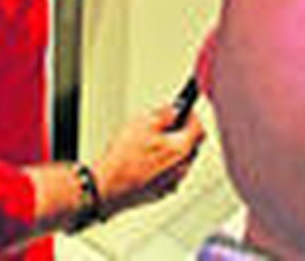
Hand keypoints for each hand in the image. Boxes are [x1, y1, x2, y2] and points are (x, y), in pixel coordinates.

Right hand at [92, 102, 204, 216]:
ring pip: (180, 162)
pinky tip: (145, 162)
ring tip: (152, 144)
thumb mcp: (144, 123)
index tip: (184, 111)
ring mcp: (171, 184)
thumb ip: (164, 114)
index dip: (192, 116)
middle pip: (192, 146)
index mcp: (181, 149)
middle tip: (167, 126)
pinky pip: (168, 176)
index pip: (199, 128)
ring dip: (172, 151)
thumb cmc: (123, 159)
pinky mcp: (159, 193)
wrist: (105, 187)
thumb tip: (172, 110)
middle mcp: (181, 169)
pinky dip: (162, 167)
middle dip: (183, 134)